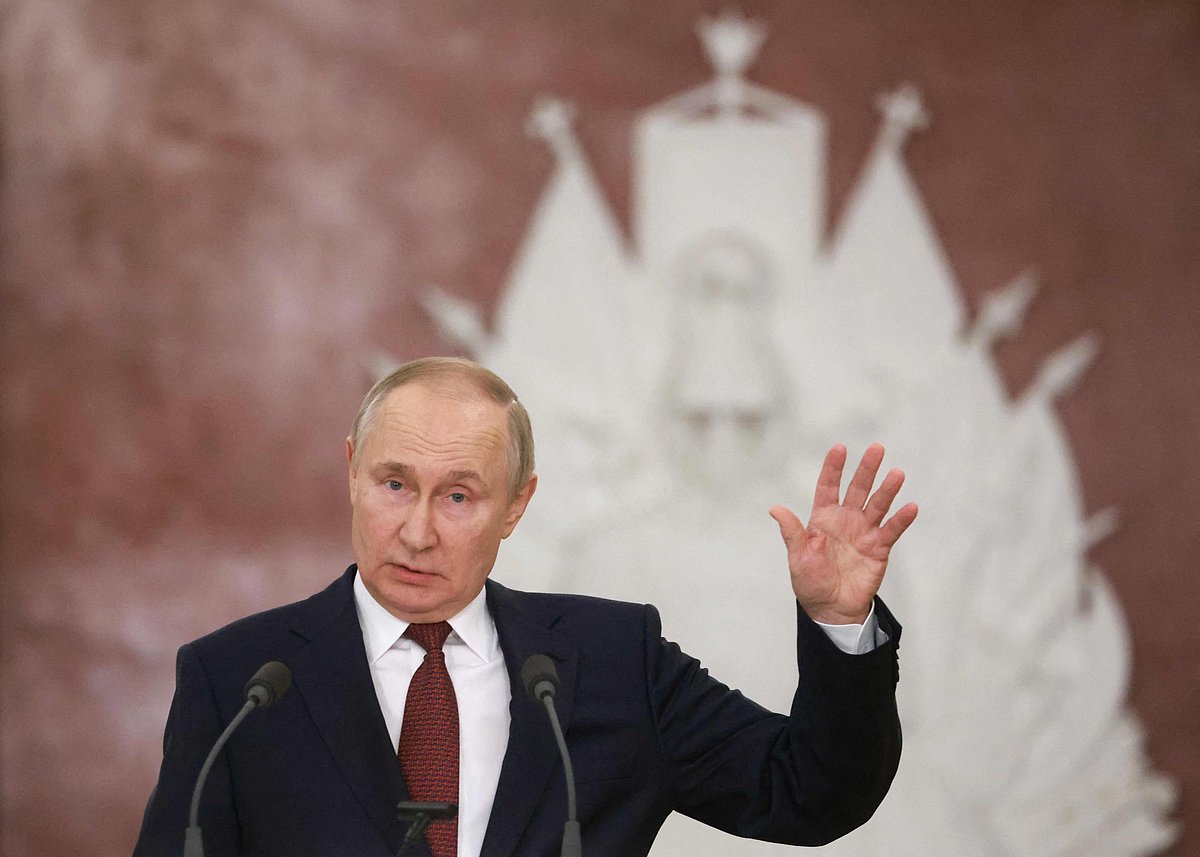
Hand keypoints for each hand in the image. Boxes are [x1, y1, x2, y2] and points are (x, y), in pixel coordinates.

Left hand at [769, 443, 917, 624]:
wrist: (831, 607)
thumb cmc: (810, 581)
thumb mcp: (798, 556)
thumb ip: (792, 531)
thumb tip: (775, 508)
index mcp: (823, 518)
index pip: (828, 487)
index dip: (833, 468)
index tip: (840, 448)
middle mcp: (846, 520)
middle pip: (857, 489)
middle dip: (866, 469)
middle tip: (877, 448)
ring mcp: (864, 532)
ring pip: (877, 505)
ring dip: (887, 490)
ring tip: (897, 474)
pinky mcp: (879, 547)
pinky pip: (891, 530)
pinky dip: (901, 519)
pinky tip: (911, 506)